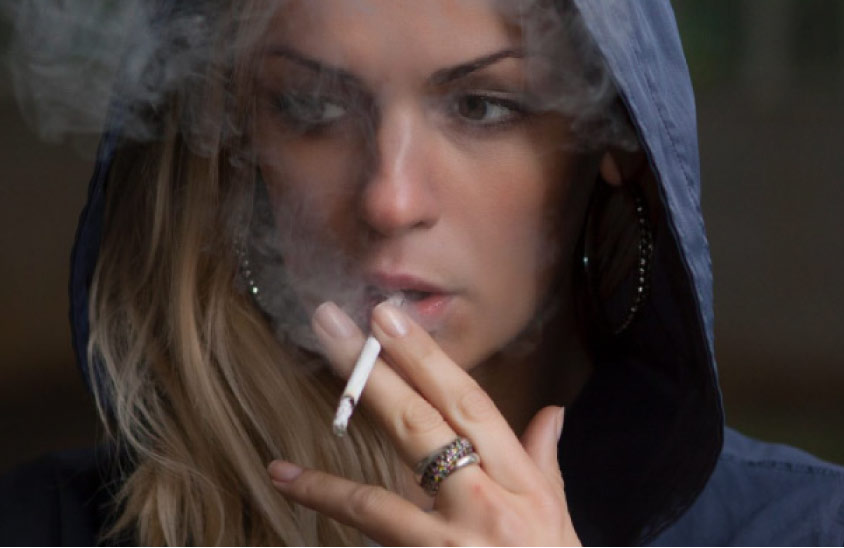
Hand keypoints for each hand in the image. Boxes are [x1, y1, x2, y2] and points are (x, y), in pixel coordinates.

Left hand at [267, 300, 580, 545]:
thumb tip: (550, 413)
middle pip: (422, 430)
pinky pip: (370, 542)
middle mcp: (488, 507)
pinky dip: (330, 514)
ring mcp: (453, 547)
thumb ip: (544, 462)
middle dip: (374, 375)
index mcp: (521, 483)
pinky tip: (288, 486)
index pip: (469, 405)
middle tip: (331, 327)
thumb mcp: (559, 519)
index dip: (427, 358)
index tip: (388, 318)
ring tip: (284, 450)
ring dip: (329, 473)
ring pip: (380, 501)